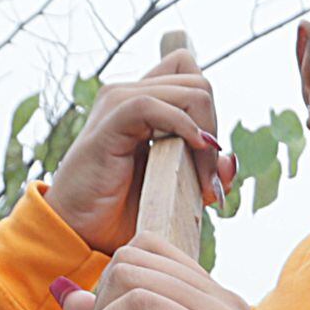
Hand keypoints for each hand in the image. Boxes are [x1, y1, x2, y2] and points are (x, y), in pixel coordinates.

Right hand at [45, 49, 238, 252]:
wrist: (80, 234)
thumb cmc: (120, 215)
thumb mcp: (175, 192)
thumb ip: (203, 173)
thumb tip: (229, 161)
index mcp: (144, 105)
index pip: (191, 76)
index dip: (211, 113)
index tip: (209, 161)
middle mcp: (130, 95)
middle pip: (197, 80)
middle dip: (215, 128)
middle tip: (207, 181)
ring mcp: (118, 103)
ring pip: (188, 90)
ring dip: (206, 136)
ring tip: (200, 184)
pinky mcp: (110, 122)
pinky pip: (153, 105)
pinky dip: (183, 127)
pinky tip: (191, 153)